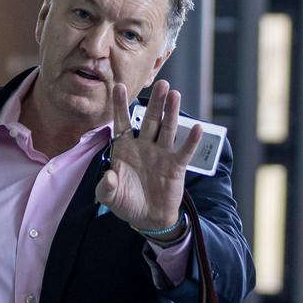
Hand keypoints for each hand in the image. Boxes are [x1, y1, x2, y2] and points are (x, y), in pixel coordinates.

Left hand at [96, 80, 202, 233]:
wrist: (147, 218)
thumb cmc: (126, 203)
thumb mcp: (110, 197)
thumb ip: (106, 187)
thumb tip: (108, 176)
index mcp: (125, 149)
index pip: (122, 123)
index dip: (121, 106)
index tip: (118, 86)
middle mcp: (144, 146)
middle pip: (150, 120)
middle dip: (155, 103)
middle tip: (161, 83)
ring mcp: (161, 154)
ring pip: (167, 129)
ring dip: (172, 112)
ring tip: (175, 94)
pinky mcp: (175, 166)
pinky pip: (184, 151)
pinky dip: (191, 140)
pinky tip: (196, 128)